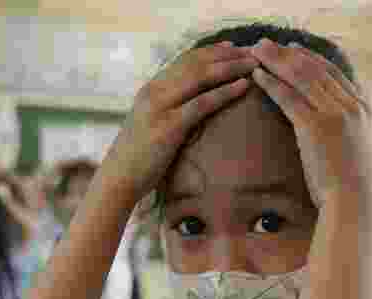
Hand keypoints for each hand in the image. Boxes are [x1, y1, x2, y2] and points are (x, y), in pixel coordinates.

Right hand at [98, 42, 257, 201]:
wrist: (118, 179)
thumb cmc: (137, 158)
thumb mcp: (150, 125)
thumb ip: (167, 110)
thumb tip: (190, 106)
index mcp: (151, 89)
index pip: (184, 61)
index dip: (211, 51)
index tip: (233, 47)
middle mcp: (154, 92)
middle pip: (195, 63)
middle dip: (226, 55)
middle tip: (251, 52)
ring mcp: (160, 107)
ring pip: (201, 77)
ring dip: (230, 68)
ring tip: (253, 64)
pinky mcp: (169, 126)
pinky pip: (202, 103)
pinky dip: (225, 92)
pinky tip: (243, 86)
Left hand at [249, 39, 371, 210]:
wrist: (354, 204)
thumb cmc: (358, 188)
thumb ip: (368, 133)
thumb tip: (368, 128)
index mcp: (365, 109)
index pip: (335, 73)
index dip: (311, 59)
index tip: (293, 50)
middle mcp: (352, 106)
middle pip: (315, 69)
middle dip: (288, 54)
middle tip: (266, 44)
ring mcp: (336, 114)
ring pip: (301, 77)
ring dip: (276, 60)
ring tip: (255, 52)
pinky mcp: (316, 127)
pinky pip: (289, 97)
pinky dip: (271, 83)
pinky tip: (256, 75)